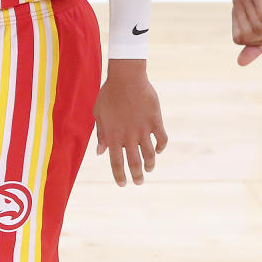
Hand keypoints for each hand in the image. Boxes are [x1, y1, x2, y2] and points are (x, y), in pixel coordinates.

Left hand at [94, 59, 167, 185]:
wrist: (126, 77)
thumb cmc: (109, 94)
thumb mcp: (99, 113)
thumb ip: (101, 134)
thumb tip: (100, 152)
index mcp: (114, 135)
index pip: (117, 163)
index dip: (120, 176)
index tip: (123, 184)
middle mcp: (129, 136)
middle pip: (135, 163)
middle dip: (137, 176)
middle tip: (139, 182)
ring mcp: (144, 129)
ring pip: (150, 155)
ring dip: (150, 165)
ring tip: (149, 168)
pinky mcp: (155, 120)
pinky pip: (162, 139)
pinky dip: (161, 147)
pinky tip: (159, 149)